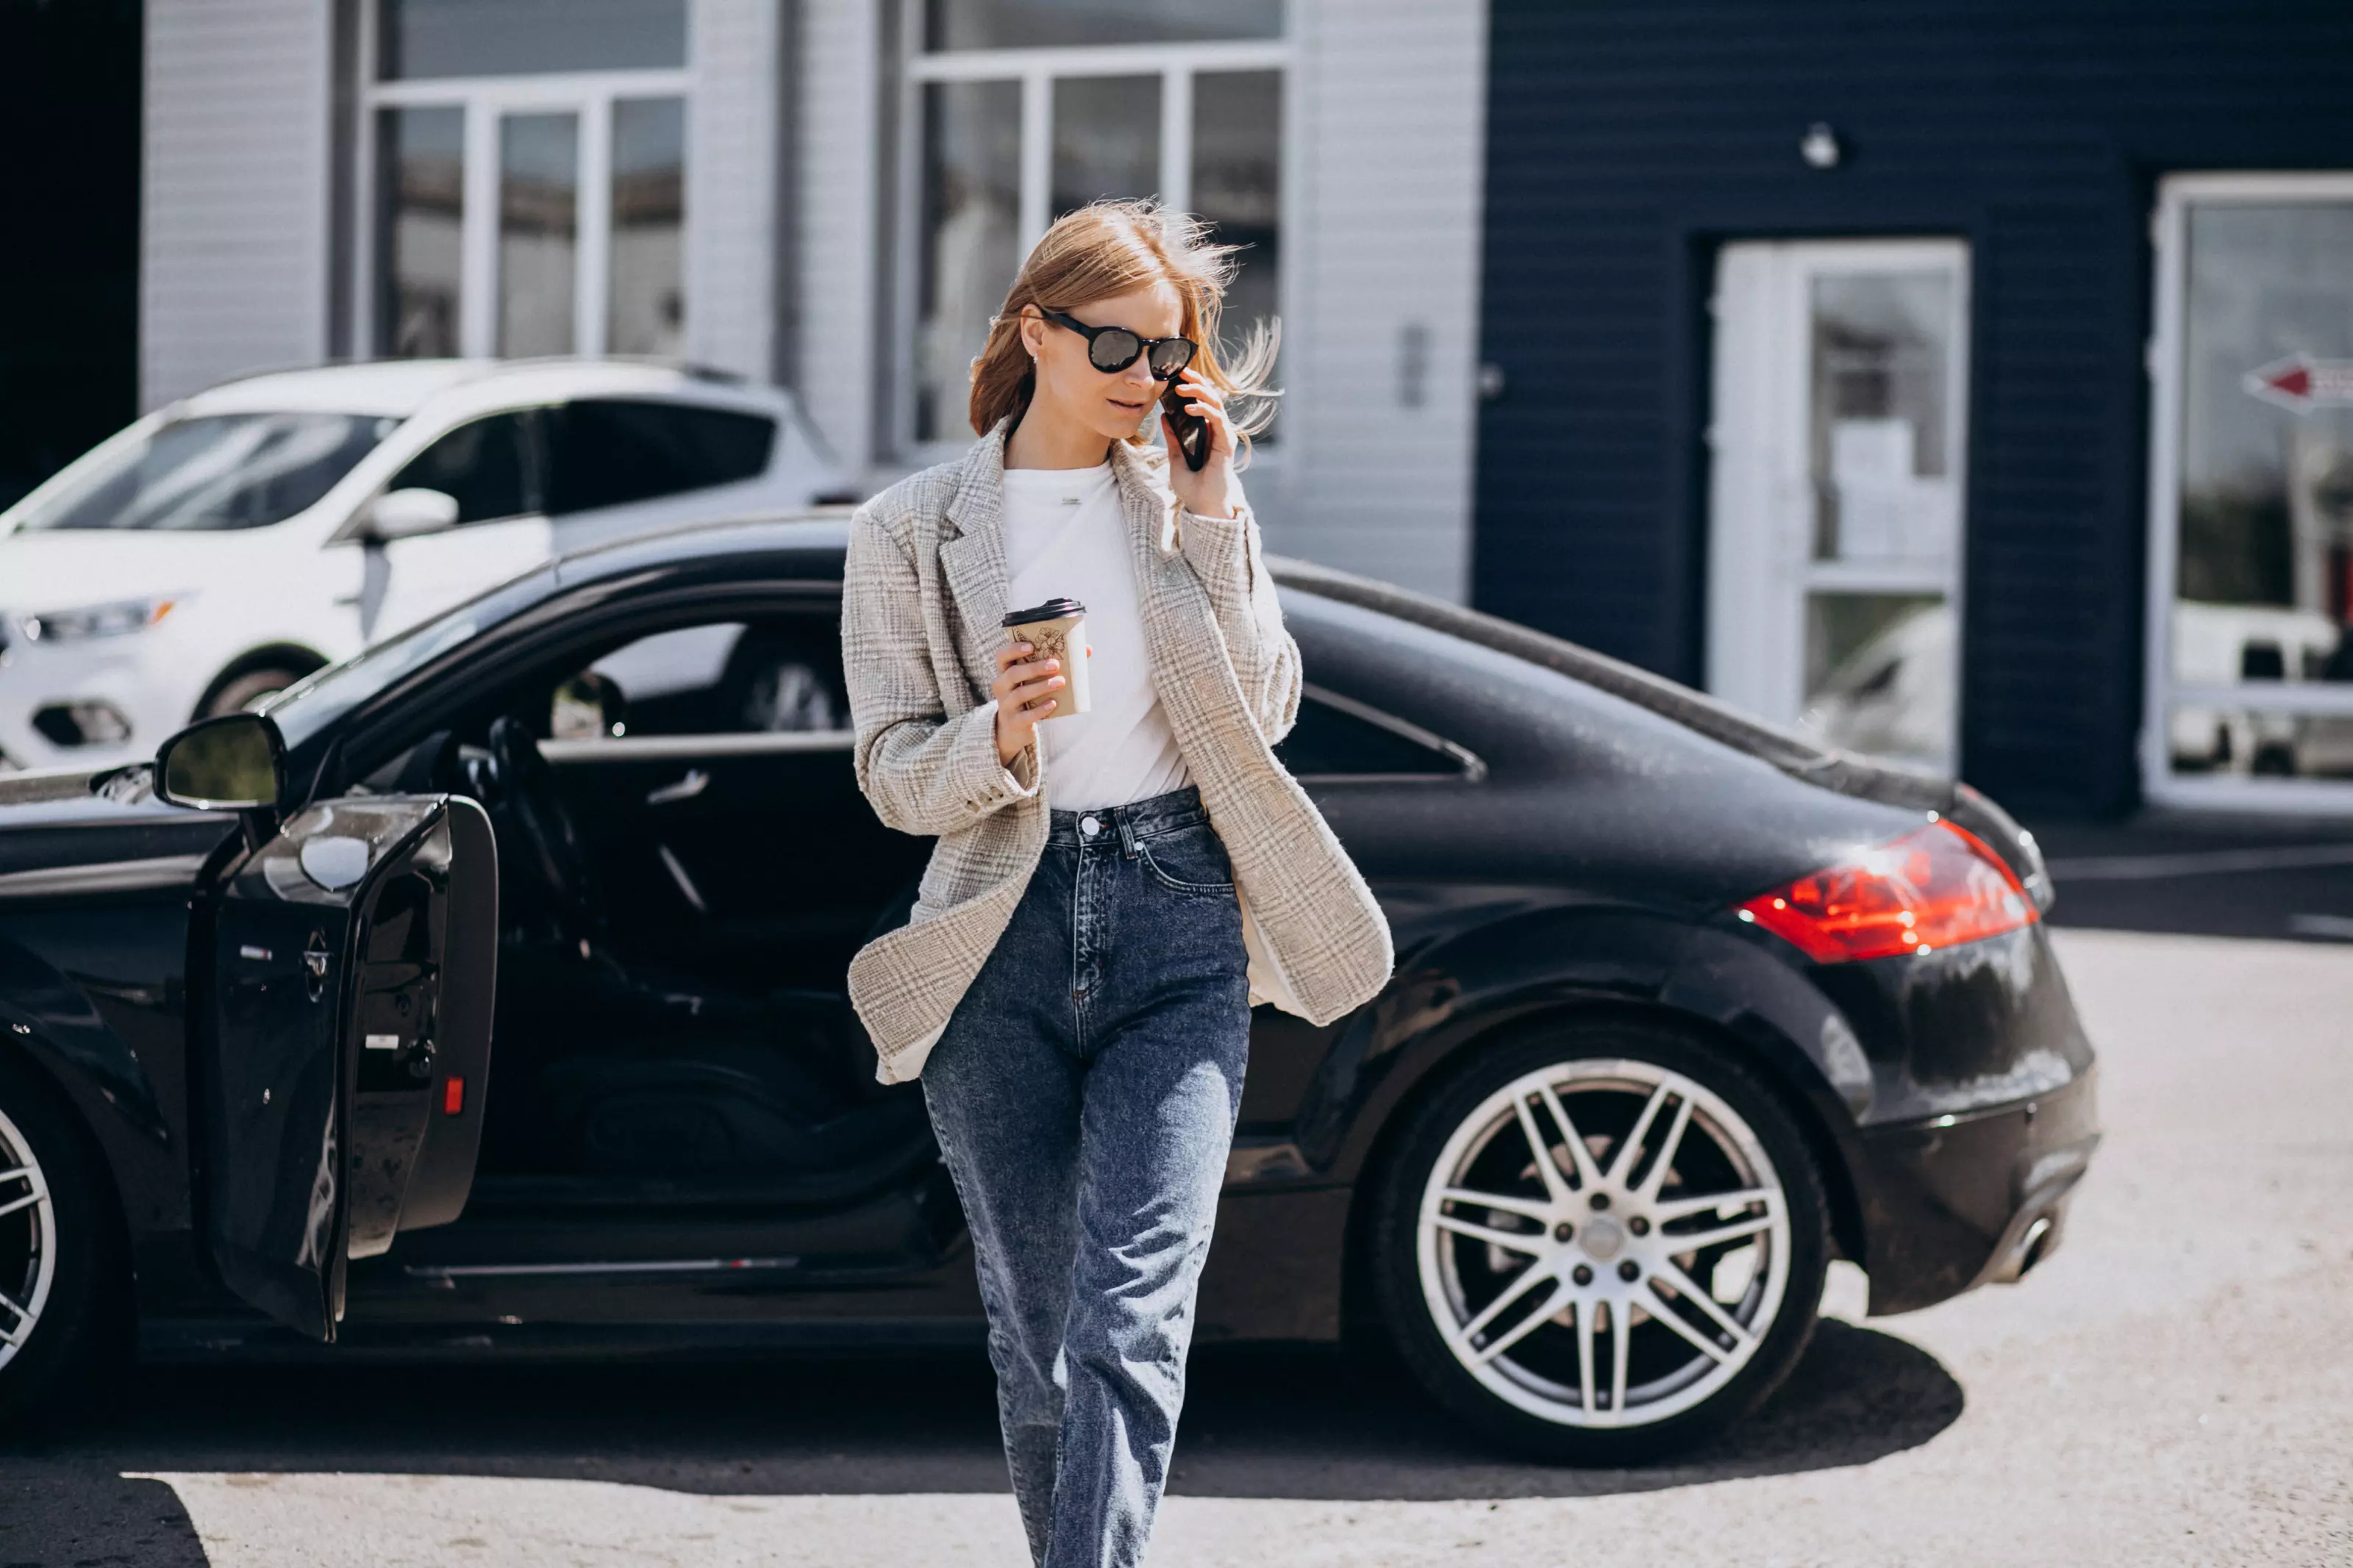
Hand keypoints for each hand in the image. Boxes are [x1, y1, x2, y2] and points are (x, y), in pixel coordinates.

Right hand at [991, 640, 1063, 763]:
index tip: (1031, 646)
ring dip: (1041, 687)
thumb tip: (1087, 649)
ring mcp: (1006, 705)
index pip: (1002, 656)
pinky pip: (1026, 715)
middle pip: (1013, 674)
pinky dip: (1041, 709)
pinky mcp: (1014, 722)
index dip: (1014, 649)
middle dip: (1034, 668)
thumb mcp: (1035, 679)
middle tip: (1055, 665)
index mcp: (1005, 671)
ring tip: (1061, 682)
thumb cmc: (1029, 694)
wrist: (1015, 728)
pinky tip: (1054, 703)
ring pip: (1020, 694)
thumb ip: (1057, 663)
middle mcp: (1001, 687)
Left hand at [1162, 371, 1238, 519]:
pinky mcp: (1226, 442)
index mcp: (1206, 432)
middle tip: (1180, 372)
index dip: (1191, 387)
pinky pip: (1217, 419)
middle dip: (1196, 382)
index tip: (1175, 377)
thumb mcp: (1176, 458)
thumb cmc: (1193, 488)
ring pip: (1216, 403)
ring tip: (1181, 388)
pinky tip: (1188, 408)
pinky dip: (1203, 410)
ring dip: (1199, 392)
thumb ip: (1173, 438)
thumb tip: (1164, 417)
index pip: (1201, 402)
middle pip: (1210, 397)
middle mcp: (1217, 431)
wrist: (1204, 507)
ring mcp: (1224, 435)